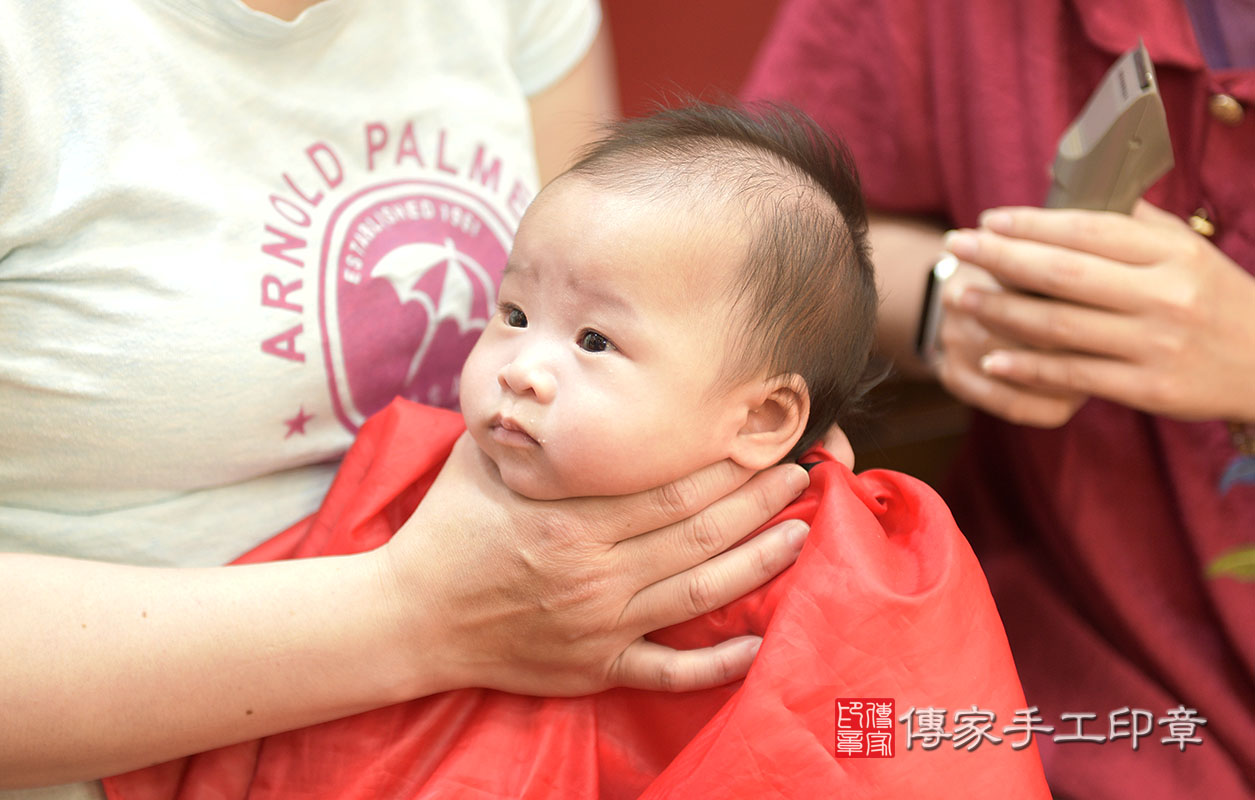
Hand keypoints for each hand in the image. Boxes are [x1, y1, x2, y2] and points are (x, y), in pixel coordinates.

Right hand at [378, 433, 810, 696]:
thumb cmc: (448, 527)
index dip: (726, 466)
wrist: (410, 616)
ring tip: (798, 535)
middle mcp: (595, 573)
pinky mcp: (595, 666)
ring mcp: (599, 625)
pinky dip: (715, 665)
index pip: (671, 489)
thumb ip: (530, 423)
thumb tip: (561, 368)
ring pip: (697, 593)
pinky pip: (666, 671)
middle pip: (697, 533)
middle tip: (801, 476)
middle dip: (756, 502)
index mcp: (572, 520)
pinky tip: (758, 646)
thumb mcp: (480, 458)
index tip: (762, 444)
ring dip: (755, 564)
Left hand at [942, 202, 1254, 422]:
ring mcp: (1155, 345)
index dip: (1032, 223)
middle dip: (1002, 257)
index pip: (1089, 230)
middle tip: (957, 246)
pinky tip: (992, 356)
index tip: (988, 219)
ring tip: (963, 296)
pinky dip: (1030, 366)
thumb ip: (1133, 222)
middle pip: (1065, 274)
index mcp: (1172, 253)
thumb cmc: (1216, 299)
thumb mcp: (1188, 251)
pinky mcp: (1148, 389)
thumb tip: (1070, 185)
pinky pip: (1075, 375)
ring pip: (1062, 325)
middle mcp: (1164, 296)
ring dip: (1003, 310)